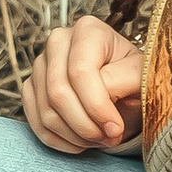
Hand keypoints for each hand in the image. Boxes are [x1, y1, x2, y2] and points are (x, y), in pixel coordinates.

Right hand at [21, 14, 143, 155]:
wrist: (123, 89)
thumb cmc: (133, 80)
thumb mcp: (140, 76)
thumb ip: (124, 82)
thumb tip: (102, 102)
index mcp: (87, 30)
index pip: (80, 72)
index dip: (98, 107)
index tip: (116, 129)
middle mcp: (58, 41)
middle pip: (58, 93)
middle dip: (85, 126)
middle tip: (109, 138)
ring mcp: (40, 65)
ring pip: (46, 112)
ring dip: (75, 136)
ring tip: (99, 139)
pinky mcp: (31, 88)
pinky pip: (36, 123)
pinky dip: (60, 141)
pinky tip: (81, 142)